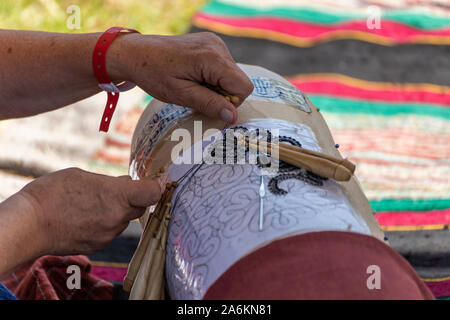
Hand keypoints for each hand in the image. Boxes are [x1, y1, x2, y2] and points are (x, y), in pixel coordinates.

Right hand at [19, 168, 161, 255]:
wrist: (28, 224)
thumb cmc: (52, 194)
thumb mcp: (83, 176)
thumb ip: (110, 182)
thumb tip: (126, 183)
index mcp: (117, 196)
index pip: (153, 193)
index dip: (155, 186)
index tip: (152, 182)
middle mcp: (117, 218)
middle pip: (140, 207)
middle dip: (133, 198)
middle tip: (116, 191)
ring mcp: (108, 234)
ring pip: (124, 220)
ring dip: (117, 212)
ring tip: (92, 204)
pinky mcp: (99, 246)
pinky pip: (110, 231)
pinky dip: (104, 224)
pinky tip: (85, 217)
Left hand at [111, 32, 253, 123]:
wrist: (136, 53)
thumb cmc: (154, 74)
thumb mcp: (181, 94)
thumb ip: (209, 104)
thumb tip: (233, 117)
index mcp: (212, 58)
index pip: (243, 87)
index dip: (231, 102)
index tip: (209, 104)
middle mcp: (218, 46)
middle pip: (238, 81)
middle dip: (222, 94)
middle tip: (197, 95)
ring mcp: (215, 42)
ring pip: (231, 75)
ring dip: (216, 86)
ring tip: (193, 85)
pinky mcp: (211, 43)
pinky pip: (223, 67)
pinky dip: (212, 77)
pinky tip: (194, 77)